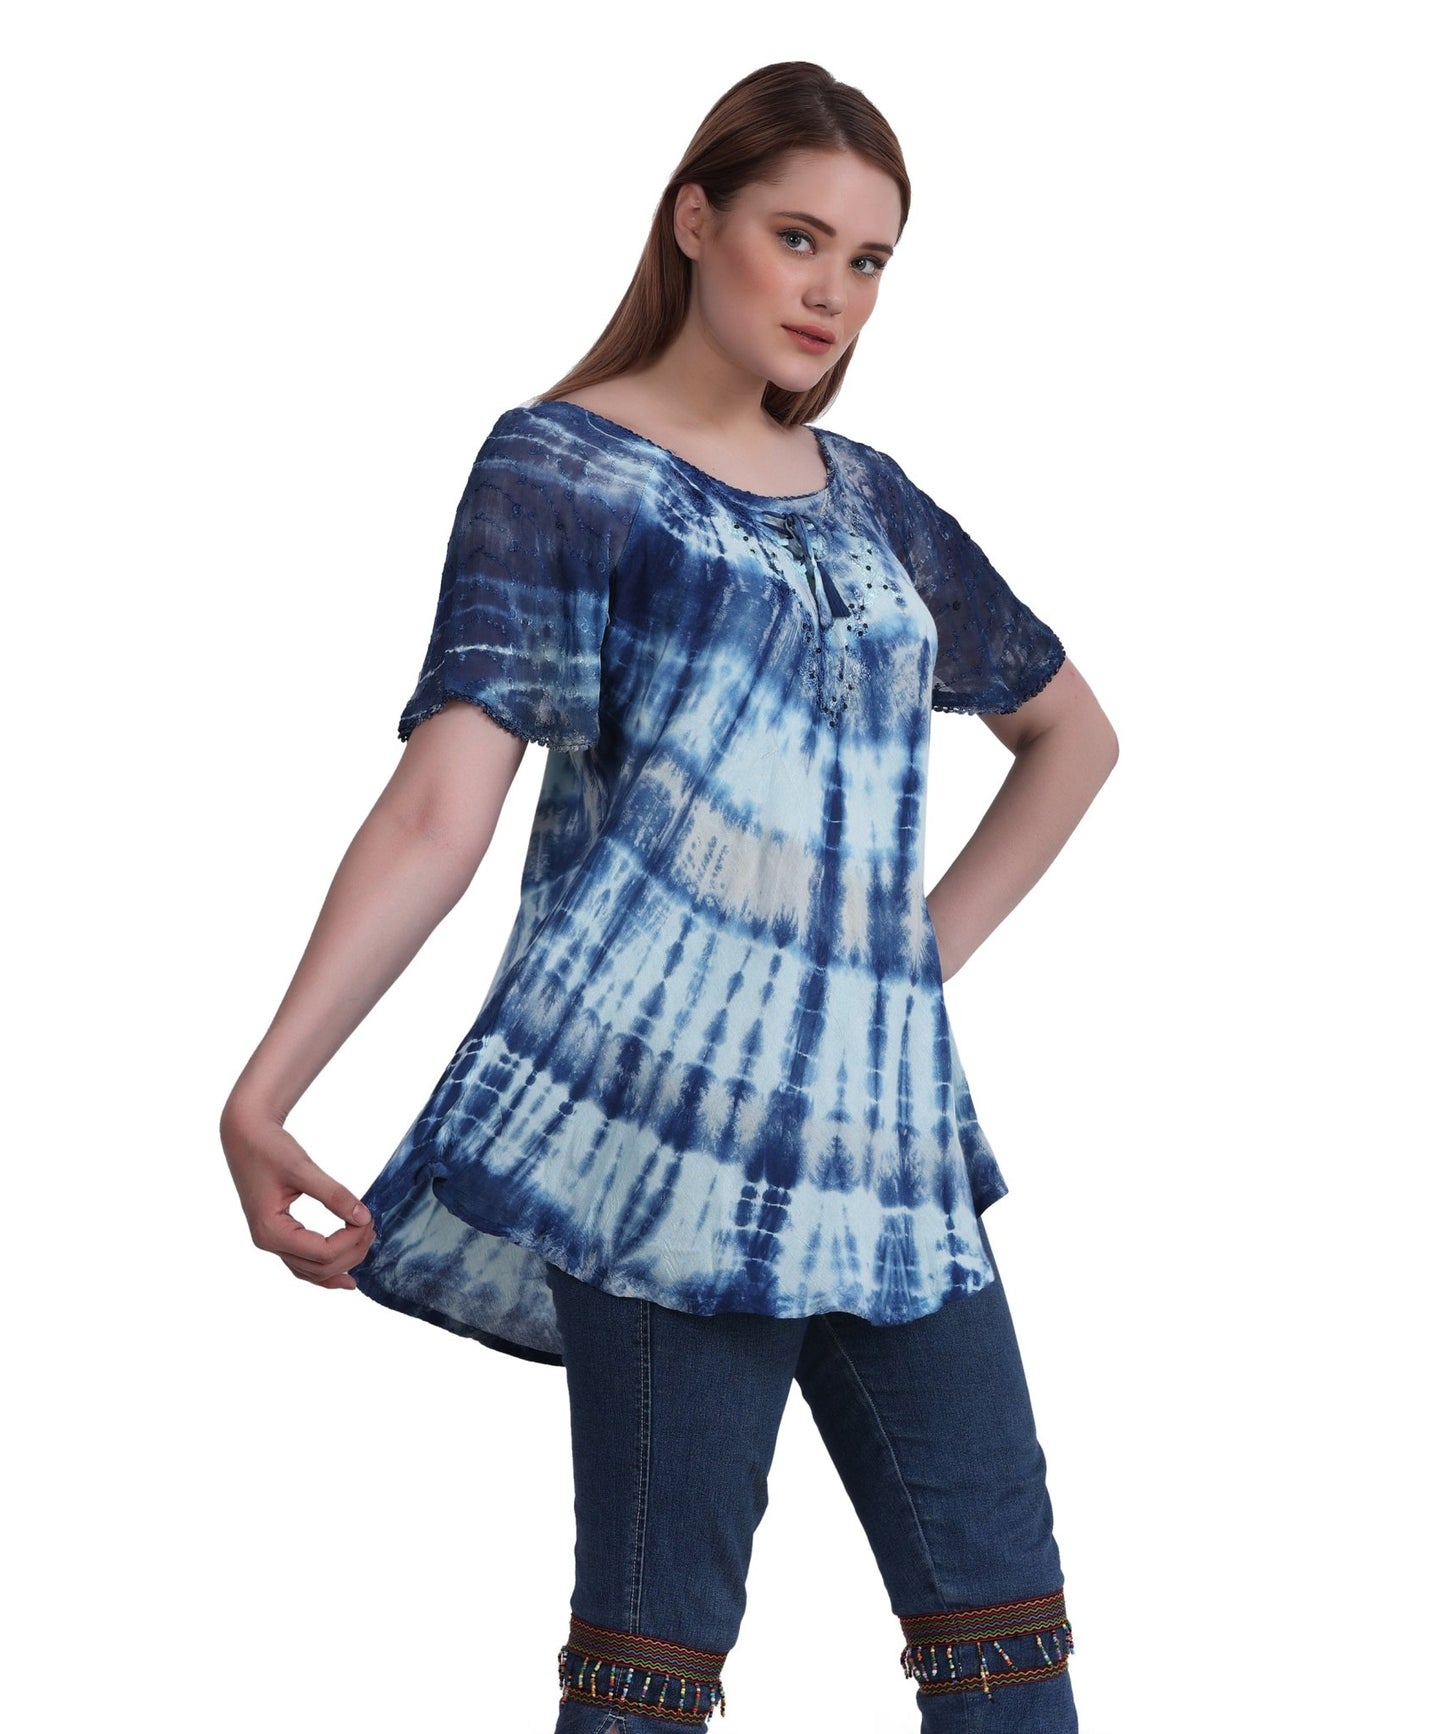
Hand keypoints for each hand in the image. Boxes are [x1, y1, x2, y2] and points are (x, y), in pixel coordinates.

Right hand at [221, 1104, 374, 1289]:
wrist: (244, 1136)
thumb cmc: (268, 1148)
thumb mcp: (303, 1168)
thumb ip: (334, 1195)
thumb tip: (363, 1217)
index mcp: (270, 1231)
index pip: (322, 1252)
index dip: (351, 1240)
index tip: (369, 1218)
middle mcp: (267, 1242)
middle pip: (319, 1267)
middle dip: (352, 1252)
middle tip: (373, 1227)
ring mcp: (271, 1241)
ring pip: (311, 1271)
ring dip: (342, 1262)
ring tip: (366, 1244)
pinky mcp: (278, 1234)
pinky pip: (303, 1262)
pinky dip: (326, 1269)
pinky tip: (345, 1275)